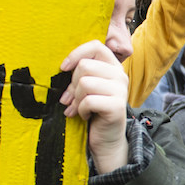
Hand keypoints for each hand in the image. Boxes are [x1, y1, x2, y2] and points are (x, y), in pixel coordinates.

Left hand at [60, 41, 129, 172]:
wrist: (106, 138)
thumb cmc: (94, 110)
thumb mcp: (88, 87)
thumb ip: (82, 73)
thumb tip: (63, 66)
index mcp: (113, 67)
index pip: (95, 46)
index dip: (76, 54)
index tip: (64, 68)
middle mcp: (120, 75)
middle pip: (85, 66)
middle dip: (72, 85)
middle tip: (70, 99)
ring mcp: (121, 91)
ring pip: (84, 83)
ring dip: (76, 99)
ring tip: (78, 108)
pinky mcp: (117, 106)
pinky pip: (89, 101)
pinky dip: (81, 110)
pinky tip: (85, 115)